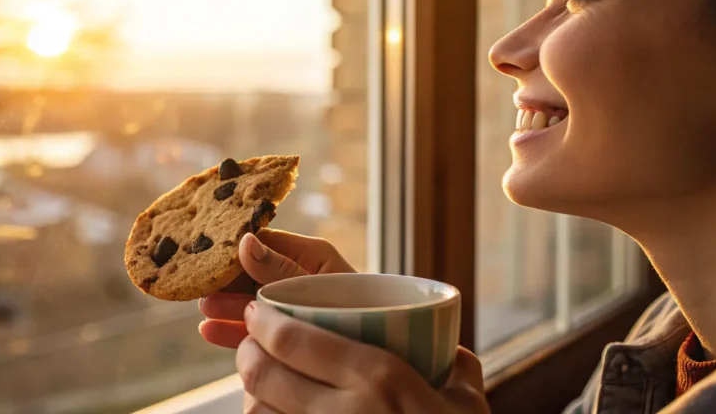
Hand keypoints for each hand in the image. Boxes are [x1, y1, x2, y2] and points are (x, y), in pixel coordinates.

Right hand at [198, 229, 355, 348]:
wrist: (392, 346)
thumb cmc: (364, 307)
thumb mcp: (320, 283)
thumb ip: (282, 268)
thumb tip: (245, 240)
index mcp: (311, 254)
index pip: (262, 240)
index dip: (231, 245)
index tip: (204, 249)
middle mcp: (299, 275)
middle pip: (251, 272)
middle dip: (224, 280)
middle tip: (199, 286)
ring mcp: (293, 304)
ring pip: (251, 301)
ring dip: (226, 305)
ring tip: (205, 309)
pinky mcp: (291, 330)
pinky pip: (258, 328)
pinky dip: (235, 330)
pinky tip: (211, 331)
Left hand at [237, 301, 488, 413]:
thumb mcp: (468, 406)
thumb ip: (458, 370)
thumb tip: (451, 353)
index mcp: (380, 378)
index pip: (293, 339)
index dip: (263, 321)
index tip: (256, 311)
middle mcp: (344, 412)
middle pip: (264, 372)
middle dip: (248, 352)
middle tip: (252, 344)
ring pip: (257, 412)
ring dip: (251, 393)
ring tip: (260, 384)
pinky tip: (273, 413)